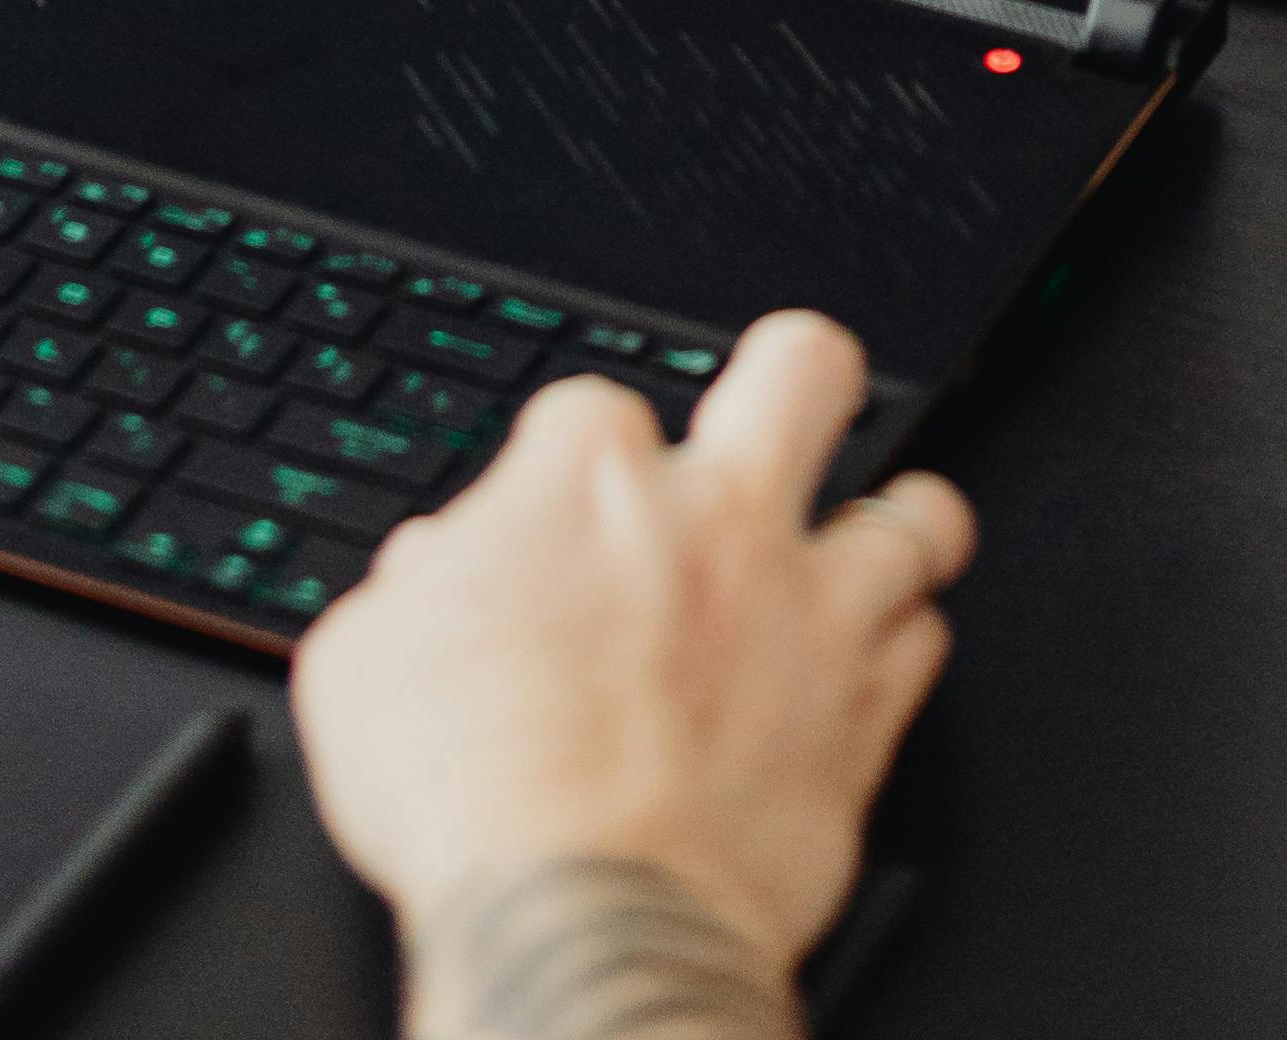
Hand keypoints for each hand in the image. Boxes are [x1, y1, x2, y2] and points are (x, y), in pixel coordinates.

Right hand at [290, 310, 970, 1032]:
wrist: (582, 917)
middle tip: (780, 407)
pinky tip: (870, 664)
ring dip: (894, 521)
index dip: (570, 459)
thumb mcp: (362, 664)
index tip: (559, 507)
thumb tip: (432, 575)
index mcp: (589, 480)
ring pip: (915, 512)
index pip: (593, 405)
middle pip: (806, 370)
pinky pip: (924, 643)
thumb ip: (413, 592)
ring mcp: (809, 613)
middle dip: (798, 374)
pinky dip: (901, 647)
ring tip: (869, 535)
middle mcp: (719, 521)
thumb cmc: (471, 796)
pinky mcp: (864, 716)